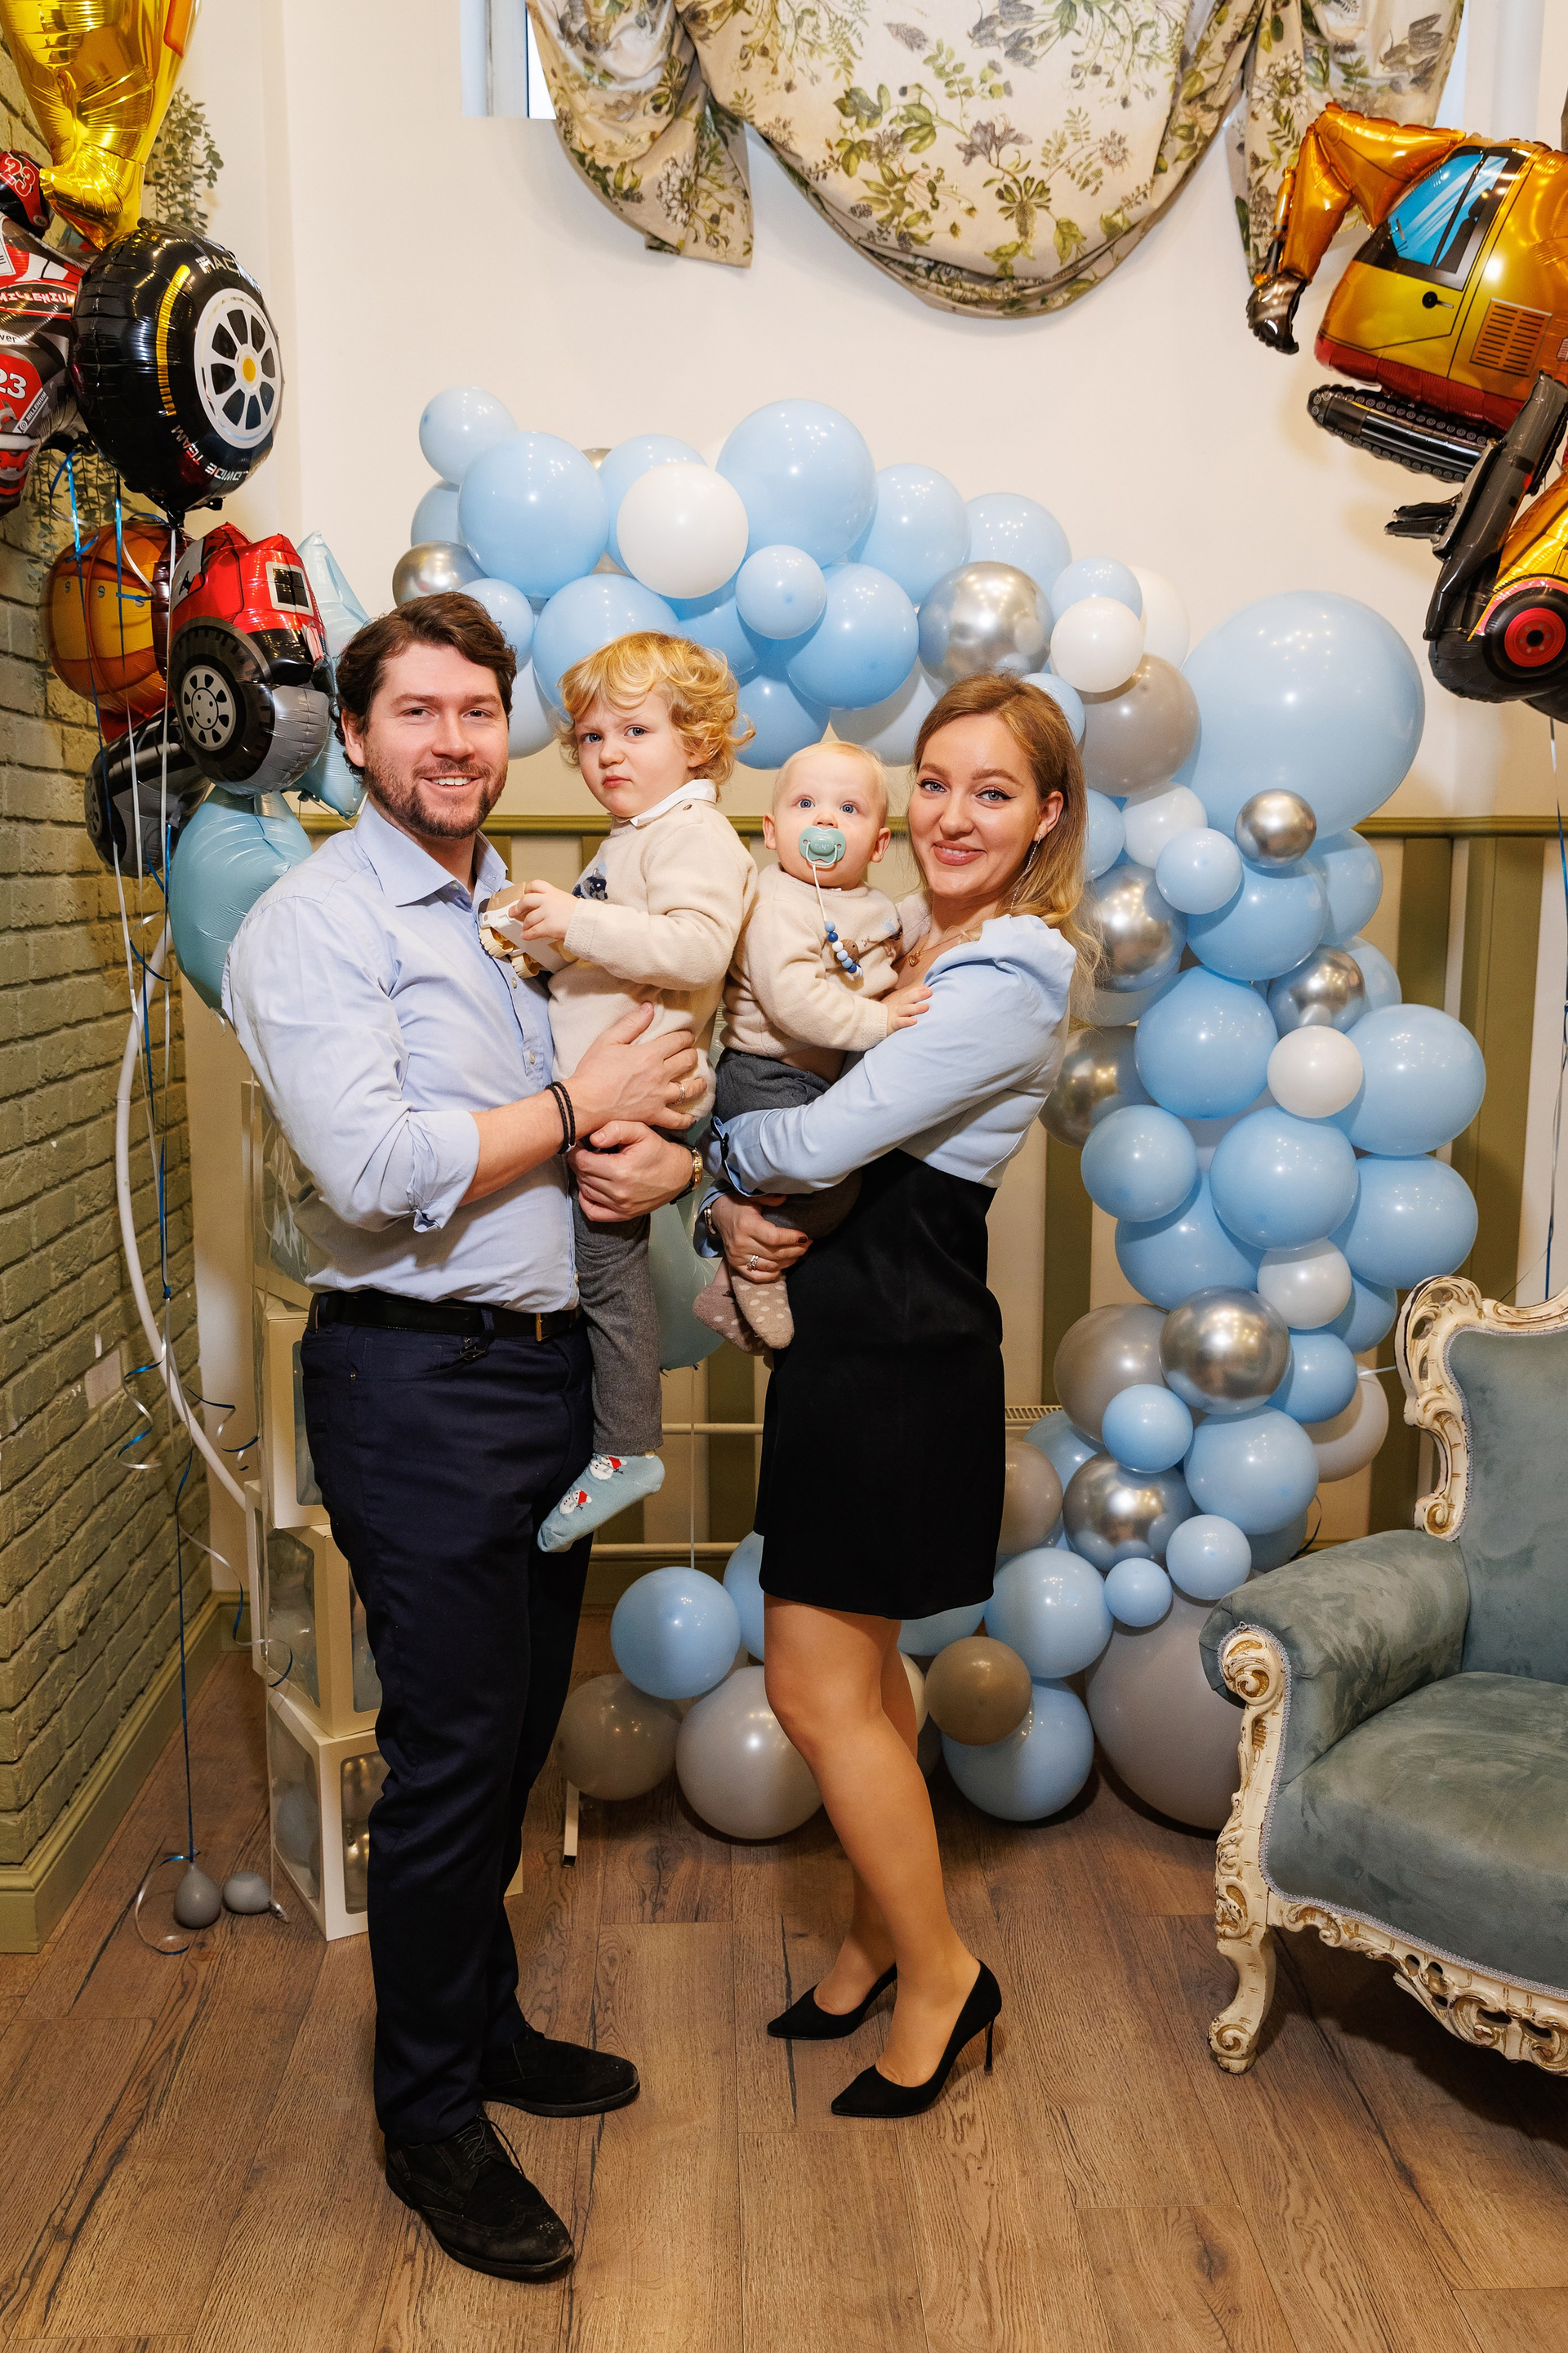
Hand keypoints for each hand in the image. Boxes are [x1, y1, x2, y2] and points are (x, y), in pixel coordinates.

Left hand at [518, 878, 578, 942]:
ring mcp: (547, 913)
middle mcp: (548, 900)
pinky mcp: (548, 926)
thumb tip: (546, 908)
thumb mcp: (567, 900)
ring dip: (525, 925)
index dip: (527, 890)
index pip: (535, 885)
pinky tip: (526, 936)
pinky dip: (528, 934)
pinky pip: (533, 931)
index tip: (525, 894)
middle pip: (526, 900)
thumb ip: (555, 901)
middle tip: (514, 912)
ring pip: (529, 918)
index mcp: (554, 892)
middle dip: (518, 907)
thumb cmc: (582, 914)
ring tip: (525, 929)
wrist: (589, 923)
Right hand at [567, 1002, 698, 1132]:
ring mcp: (659, 1097)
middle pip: (688, 1061)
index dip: (685, 1036)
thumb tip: (649, 1008)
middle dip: (692, 1055)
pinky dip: (687, 1119)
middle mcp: (660, 1075)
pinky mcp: (654, 1115)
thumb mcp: (608, 1040)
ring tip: (700, 1081)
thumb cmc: (593, 1071)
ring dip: (698, 1084)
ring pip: (689, 1089)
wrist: (585, 1104)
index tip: (687, 1036)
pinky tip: (691, 1116)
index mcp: (650, 1054)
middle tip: (691, 1055)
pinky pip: (677, 1119)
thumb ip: (631, 1023)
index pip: (677, 1041)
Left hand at [571, 1122, 696, 1221]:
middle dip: (579, 1164)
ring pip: (586, 1192)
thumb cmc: (659, 1151)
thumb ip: (616, 1129)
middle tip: (584, 1153)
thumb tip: (593, 1139)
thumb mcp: (641, 1131)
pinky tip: (589, 1189)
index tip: (580, 1145)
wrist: (679, 1173)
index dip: (576, 1152)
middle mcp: (619, 1191)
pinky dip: (586, 1201)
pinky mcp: (624, 1214)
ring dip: (583, 1178)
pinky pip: (593, 1213)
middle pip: (583, 1177)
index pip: (583, 1162)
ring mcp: (621, 1206)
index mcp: (621, 1170)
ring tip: (590, 1167)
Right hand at [709, 1191, 810, 1283]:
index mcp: (747, 1226)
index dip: (792, 1239)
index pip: (774, 1238)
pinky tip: (782, 1267)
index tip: (805, 1236)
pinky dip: (772, 1274)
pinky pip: (757, 1276)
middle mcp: (741, 1244)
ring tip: (799, 1254)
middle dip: (796, 1250)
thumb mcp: (752, 1196)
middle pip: (775, 1254)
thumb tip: (786, 1199)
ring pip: (770, 1266)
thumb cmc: (738, 1204)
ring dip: (788, 1262)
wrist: (718, 1214)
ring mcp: (737, 1256)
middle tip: (807, 1244)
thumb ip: (769, 1199)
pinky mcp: (735, 1265)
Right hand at [883, 978, 932, 1032]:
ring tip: (927, 1006)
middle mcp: (897, 1007)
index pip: (909, 993)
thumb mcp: (901, 1008)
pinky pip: (899, 1022)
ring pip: (905, 1010)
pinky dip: (906, 1021)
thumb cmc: (893, 1017)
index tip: (928, 987)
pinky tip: (915, 1021)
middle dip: (919, 995)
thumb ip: (912, 1000)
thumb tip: (926, 989)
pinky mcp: (891, 1025)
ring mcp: (894, 1015)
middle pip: (908, 999)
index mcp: (900, 1002)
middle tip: (930, 992)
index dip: (918, 990)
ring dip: (916, 1008)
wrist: (876, 1026)